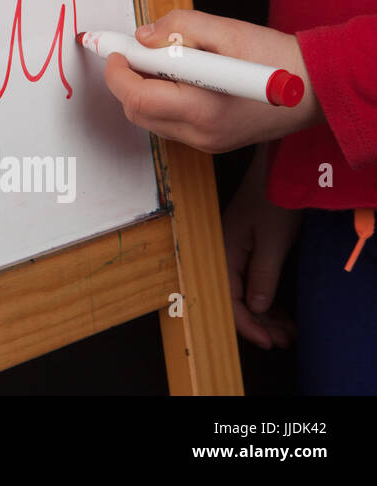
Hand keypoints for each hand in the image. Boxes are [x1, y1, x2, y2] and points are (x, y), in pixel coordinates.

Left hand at [102, 9, 324, 153]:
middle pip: (138, 112)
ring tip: (164, 61)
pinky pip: (169, 122)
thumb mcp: (228, 31)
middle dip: (127, 79)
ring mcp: (205, 143)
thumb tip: (143, 36)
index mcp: (204, 109)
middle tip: (137, 51)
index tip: (116, 50)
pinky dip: (162, 99)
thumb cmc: (277, 59)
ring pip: (150, 120)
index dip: (118, 72)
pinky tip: (180, 77)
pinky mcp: (210, 142)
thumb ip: (180, 27)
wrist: (315, 88)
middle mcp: (201, 134)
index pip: (138, 98)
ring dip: (144, 89)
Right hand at [223, 145, 300, 348]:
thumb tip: (257, 307)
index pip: (229, 298)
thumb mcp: (272, 241)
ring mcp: (236, 249)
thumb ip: (262, 275)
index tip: (268, 342)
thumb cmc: (273, 200)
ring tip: (287, 330)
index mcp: (224, 251)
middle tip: (284, 339)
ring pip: (245, 291)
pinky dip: (268, 297)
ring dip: (266, 313)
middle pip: (235, 298)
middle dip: (260, 323)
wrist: (278, 169)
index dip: (248, 324)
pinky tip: (282, 310)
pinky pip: (253, 280)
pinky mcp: (249, 246)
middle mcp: (225, 253)